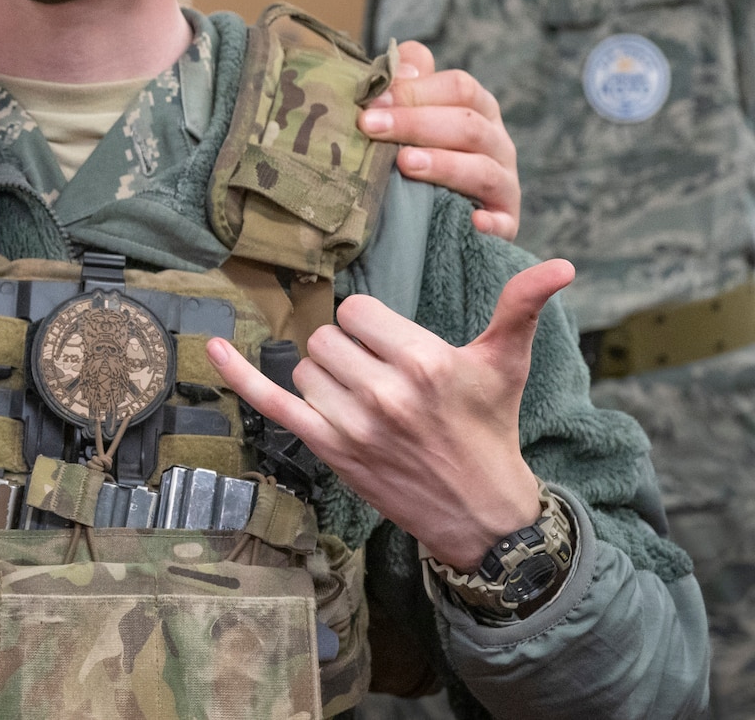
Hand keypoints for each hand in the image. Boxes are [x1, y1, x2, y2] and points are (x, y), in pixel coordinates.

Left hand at [208, 258, 571, 569]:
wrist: (482, 512)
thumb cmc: (490, 427)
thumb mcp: (506, 364)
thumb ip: (522, 307)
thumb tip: (562, 264)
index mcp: (425, 362)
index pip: (359, 309)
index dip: (372, 324)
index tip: (394, 345)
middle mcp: (385, 392)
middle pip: (327, 335)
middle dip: (349, 349)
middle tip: (381, 374)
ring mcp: (352, 424)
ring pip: (304, 365)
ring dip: (325, 374)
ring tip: (365, 397)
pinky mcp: (329, 449)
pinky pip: (270, 402)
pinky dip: (238, 375)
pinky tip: (213, 348)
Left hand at [359, 42, 520, 238]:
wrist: (436, 216)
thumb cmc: (418, 152)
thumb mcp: (413, 114)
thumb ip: (408, 84)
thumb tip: (399, 66)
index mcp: (477, 109)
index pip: (459, 88)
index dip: (415, 90)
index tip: (372, 101)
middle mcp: (496, 143)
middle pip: (468, 124)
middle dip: (416, 123)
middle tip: (370, 127)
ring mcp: (504, 183)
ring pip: (482, 170)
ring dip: (444, 165)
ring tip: (404, 163)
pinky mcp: (505, 223)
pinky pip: (504, 222)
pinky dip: (490, 223)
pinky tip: (473, 222)